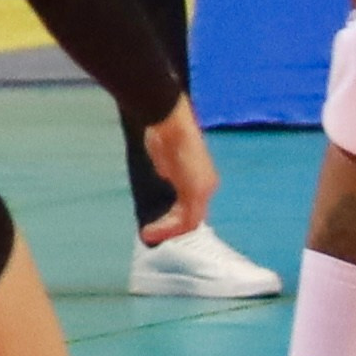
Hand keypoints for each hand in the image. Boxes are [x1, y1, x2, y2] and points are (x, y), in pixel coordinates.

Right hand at [136, 95, 216, 245]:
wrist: (169, 120)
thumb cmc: (165, 130)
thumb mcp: (166, 154)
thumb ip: (170, 169)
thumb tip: (168, 175)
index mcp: (203, 176)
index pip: (192, 204)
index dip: (175, 216)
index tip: (159, 222)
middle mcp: (208, 185)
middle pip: (192, 216)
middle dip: (171, 227)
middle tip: (152, 233)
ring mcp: (203, 190)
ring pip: (188, 221)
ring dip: (167, 231)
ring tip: (148, 235)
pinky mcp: (195, 192)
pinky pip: (184, 219)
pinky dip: (167, 227)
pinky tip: (151, 230)